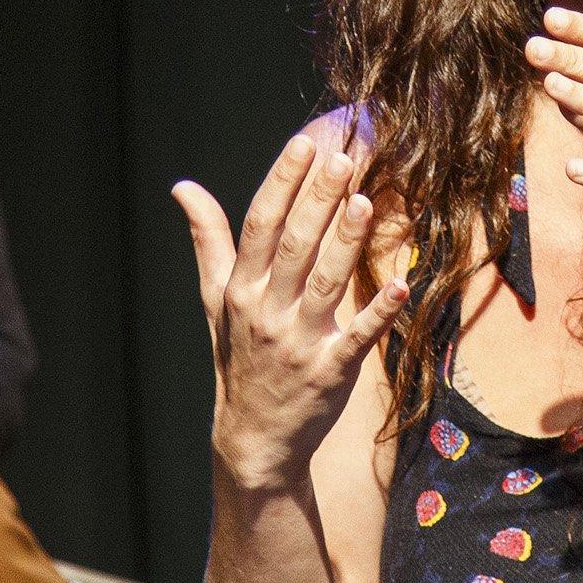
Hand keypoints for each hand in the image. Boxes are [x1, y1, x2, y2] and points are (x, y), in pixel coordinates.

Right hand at [178, 133, 405, 492]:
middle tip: (344, 159)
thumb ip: (209, 241)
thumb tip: (183, 188)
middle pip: (295, 246)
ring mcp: (298, 343)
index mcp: (241, 289)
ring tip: (365, 202)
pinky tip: (399, 285)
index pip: (260, 225)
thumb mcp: (215, 300)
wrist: (254, 438)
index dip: (281, 183)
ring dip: (345, 243)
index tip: (303, 144)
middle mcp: (267, 312)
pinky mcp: (330, 373)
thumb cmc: (239, 357)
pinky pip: (356, 339)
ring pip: (325, 285)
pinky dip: (377, 313)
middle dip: (318, 201)